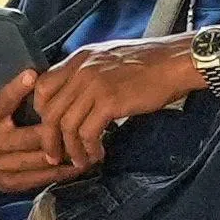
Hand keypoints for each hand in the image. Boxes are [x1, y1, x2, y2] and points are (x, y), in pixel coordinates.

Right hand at [0, 71, 100, 197]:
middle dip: (55, 128)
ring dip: (66, 151)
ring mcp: (1, 166)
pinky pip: (41, 178)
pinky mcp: (11, 183)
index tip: (32, 74)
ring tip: (89, 140)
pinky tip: (81, 164)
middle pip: (29, 136)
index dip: (16, 89)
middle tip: (80, 114)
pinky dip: (63, 172)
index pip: (1, 104)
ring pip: (40, 159)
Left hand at [28, 36, 197, 169]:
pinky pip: (88, 133)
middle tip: (55, 156)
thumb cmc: (150, 63)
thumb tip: (74, 97)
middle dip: (49, 139)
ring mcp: (94, 85)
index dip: (41, 112)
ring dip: (71, 149)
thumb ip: (87, 74)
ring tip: (80, 161)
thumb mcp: (108, 59)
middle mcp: (82, 70)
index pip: (43, 87)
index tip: (50, 129)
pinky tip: (97, 154)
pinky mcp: (110, 101)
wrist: (177, 61)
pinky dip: (89, 149)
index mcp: (79, 59)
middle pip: (50, 111)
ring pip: (67, 126)